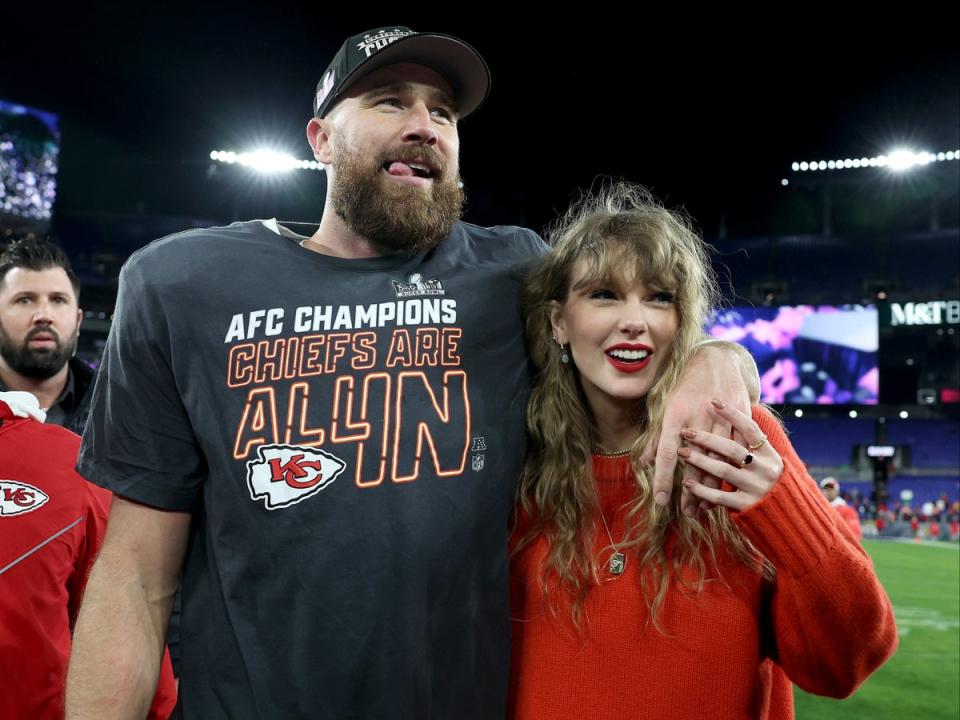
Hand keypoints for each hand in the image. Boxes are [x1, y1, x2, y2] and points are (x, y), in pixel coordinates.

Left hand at [647, 343, 753, 512]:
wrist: (717, 360)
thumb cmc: (686, 385)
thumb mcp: (666, 407)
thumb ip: (656, 437)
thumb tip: (643, 464)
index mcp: (675, 415)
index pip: (667, 453)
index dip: (663, 479)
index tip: (661, 501)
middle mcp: (698, 418)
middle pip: (694, 462)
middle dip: (690, 491)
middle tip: (686, 514)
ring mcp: (721, 418)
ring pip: (718, 460)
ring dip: (711, 486)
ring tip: (703, 508)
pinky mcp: (740, 418)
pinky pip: (736, 450)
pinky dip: (731, 470)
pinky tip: (725, 487)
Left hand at [677, 399, 783, 511]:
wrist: (788, 516)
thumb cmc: (768, 484)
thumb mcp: (767, 462)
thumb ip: (750, 447)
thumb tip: (727, 422)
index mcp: (770, 455)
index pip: (750, 428)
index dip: (732, 414)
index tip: (713, 401)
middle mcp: (765, 469)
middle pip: (732, 449)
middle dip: (706, 439)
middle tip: (686, 432)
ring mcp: (757, 488)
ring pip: (723, 471)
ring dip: (699, 461)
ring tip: (682, 453)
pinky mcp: (747, 506)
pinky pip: (719, 496)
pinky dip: (701, 489)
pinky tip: (687, 483)